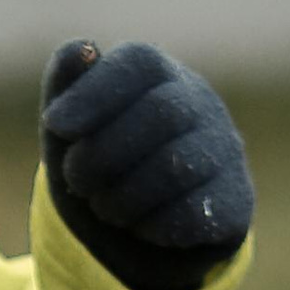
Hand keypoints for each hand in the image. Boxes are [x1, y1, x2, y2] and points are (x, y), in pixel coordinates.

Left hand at [40, 40, 253, 289]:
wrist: (136, 239)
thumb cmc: (100, 168)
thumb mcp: (69, 132)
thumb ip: (66, 87)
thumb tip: (82, 50)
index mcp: (159, 76)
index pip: (139, 62)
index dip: (95, 91)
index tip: (55, 123)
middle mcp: (200, 104)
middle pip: (161, 113)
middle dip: (102, 155)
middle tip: (77, 180)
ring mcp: (224, 152)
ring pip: (178, 166)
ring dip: (122, 196)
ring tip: (104, 205)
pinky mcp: (235, 203)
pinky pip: (194, 213)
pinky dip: (152, 227)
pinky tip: (142, 225)